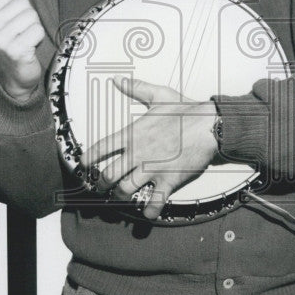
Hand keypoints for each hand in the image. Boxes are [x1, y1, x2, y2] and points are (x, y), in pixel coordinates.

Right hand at [0, 0, 45, 103]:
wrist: (13, 77)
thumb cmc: (6, 45)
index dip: (16, 5)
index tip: (11, 21)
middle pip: (22, 3)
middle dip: (28, 16)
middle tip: (20, 33)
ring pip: (32, 15)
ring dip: (34, 27)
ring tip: (24, 40)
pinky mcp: (15, 51)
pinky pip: (38, 30)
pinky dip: (38, 38)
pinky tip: (29, 48)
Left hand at [81, 76, 217, 219]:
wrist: (210, 125)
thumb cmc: (186, 111)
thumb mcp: (159, 95)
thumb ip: (136, 88)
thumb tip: (118, 80)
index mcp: (133, 134)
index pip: (102, 148)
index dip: (89, 158)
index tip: (84, 165)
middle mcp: (138, 153)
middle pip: (108, 175)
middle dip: (101, 184)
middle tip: (100, 188)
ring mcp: (152, 169)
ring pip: (125, 190)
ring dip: (120, 197)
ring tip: (120, 198)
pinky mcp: (169, 180)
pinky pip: (155, 201)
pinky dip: (149, 211)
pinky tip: (146, 214)